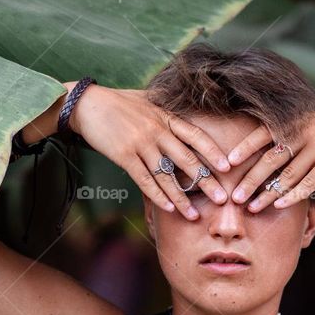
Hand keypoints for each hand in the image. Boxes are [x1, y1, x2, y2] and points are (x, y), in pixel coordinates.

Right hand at [66, 82, 231, 218]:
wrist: (86, 104)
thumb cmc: (118, 102)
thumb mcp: (147, 99)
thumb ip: (166, 110)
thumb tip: (184, 108)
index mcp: (165, 117)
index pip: (196, 136)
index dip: (213, 151)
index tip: (228, 167)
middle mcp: (157, 131)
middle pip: (187, 160)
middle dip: (206, 181)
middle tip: (222, 199)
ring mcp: (141, 144)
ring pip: (166, 176)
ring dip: (181, 198)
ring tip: (193, 215)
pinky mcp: (124, 156)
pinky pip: (144, 180)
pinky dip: (157, 196)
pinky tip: (168, 209)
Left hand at [224, 103, 314, 211]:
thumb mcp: (312, 122)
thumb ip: (292, 134)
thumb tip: (269, 154)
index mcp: (294, 121)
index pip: (262, 134)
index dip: (244, 148)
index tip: (227, 164)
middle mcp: (303, 133)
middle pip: (270, 159)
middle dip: (250, 179)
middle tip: (234, 197)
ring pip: (286, 175)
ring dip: (267, 194)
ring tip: (252, 208)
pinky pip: (308, 182)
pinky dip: (292, 196)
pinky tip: (279, 206)